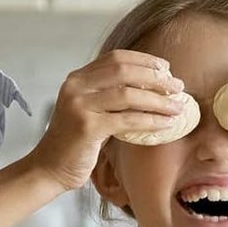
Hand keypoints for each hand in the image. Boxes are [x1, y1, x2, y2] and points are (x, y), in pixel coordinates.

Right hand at [31, 52, 186, 190]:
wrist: (50, 168)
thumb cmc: (75, 143)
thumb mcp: (90, 111)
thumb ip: (110, 96)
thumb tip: (152, 89)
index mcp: (77, 78)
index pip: (116, 58)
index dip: (144, 60)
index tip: (166, 68)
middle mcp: (76, 87)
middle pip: (124, 71)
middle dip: (156, 77)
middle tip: (178, 87)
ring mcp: (79, 105)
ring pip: (128, 95)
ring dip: (159, 100)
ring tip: (178, 107)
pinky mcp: (87, 127)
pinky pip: (127, 120)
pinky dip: (151, 121)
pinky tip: (166, 125)